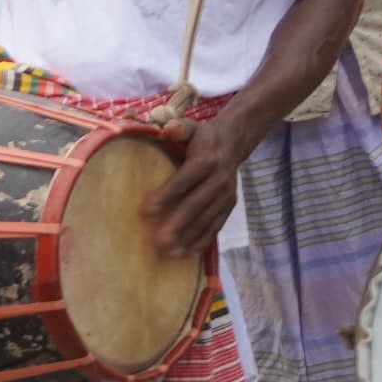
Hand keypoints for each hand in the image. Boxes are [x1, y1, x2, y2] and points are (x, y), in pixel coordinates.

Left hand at [140, 113, 245, 261]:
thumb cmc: (203, 138)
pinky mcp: (229, 207)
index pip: (184, 180)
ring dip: (188, 238)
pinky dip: (202, 241)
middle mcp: (219, 180)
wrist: (235, 143)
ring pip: (206, 220)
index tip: (146, 210)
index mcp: (206, 161)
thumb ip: (180, 128)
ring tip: (169, 254)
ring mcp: (226, 196)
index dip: (166, 195)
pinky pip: (215, 227)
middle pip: (195, 205)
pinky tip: (187, 254)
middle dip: (177, 224)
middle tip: (158, 241)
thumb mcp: (192, 127)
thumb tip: (168, 129)